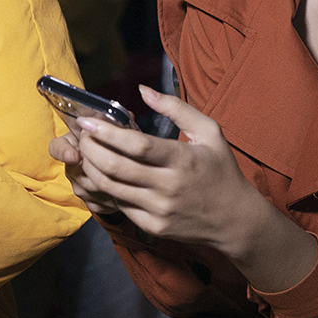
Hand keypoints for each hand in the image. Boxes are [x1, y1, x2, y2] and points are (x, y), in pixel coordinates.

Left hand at [54, 85, 316, 291]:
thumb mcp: (209, 132)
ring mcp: (159, 210)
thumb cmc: (221, 170)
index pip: (136, 145)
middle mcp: (168, 186)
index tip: (87, 121)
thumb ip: (176, 108)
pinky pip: (119, 205)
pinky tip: (101, 174)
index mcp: (182, 159)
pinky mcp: (153, 227)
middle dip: (90, 149)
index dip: (107, 133)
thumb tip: (143, 90)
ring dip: (91, 168)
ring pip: (111, 188)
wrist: (235, 220)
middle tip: (82, 136)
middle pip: (115, 167)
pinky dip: (105, 188)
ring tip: (85, 152)